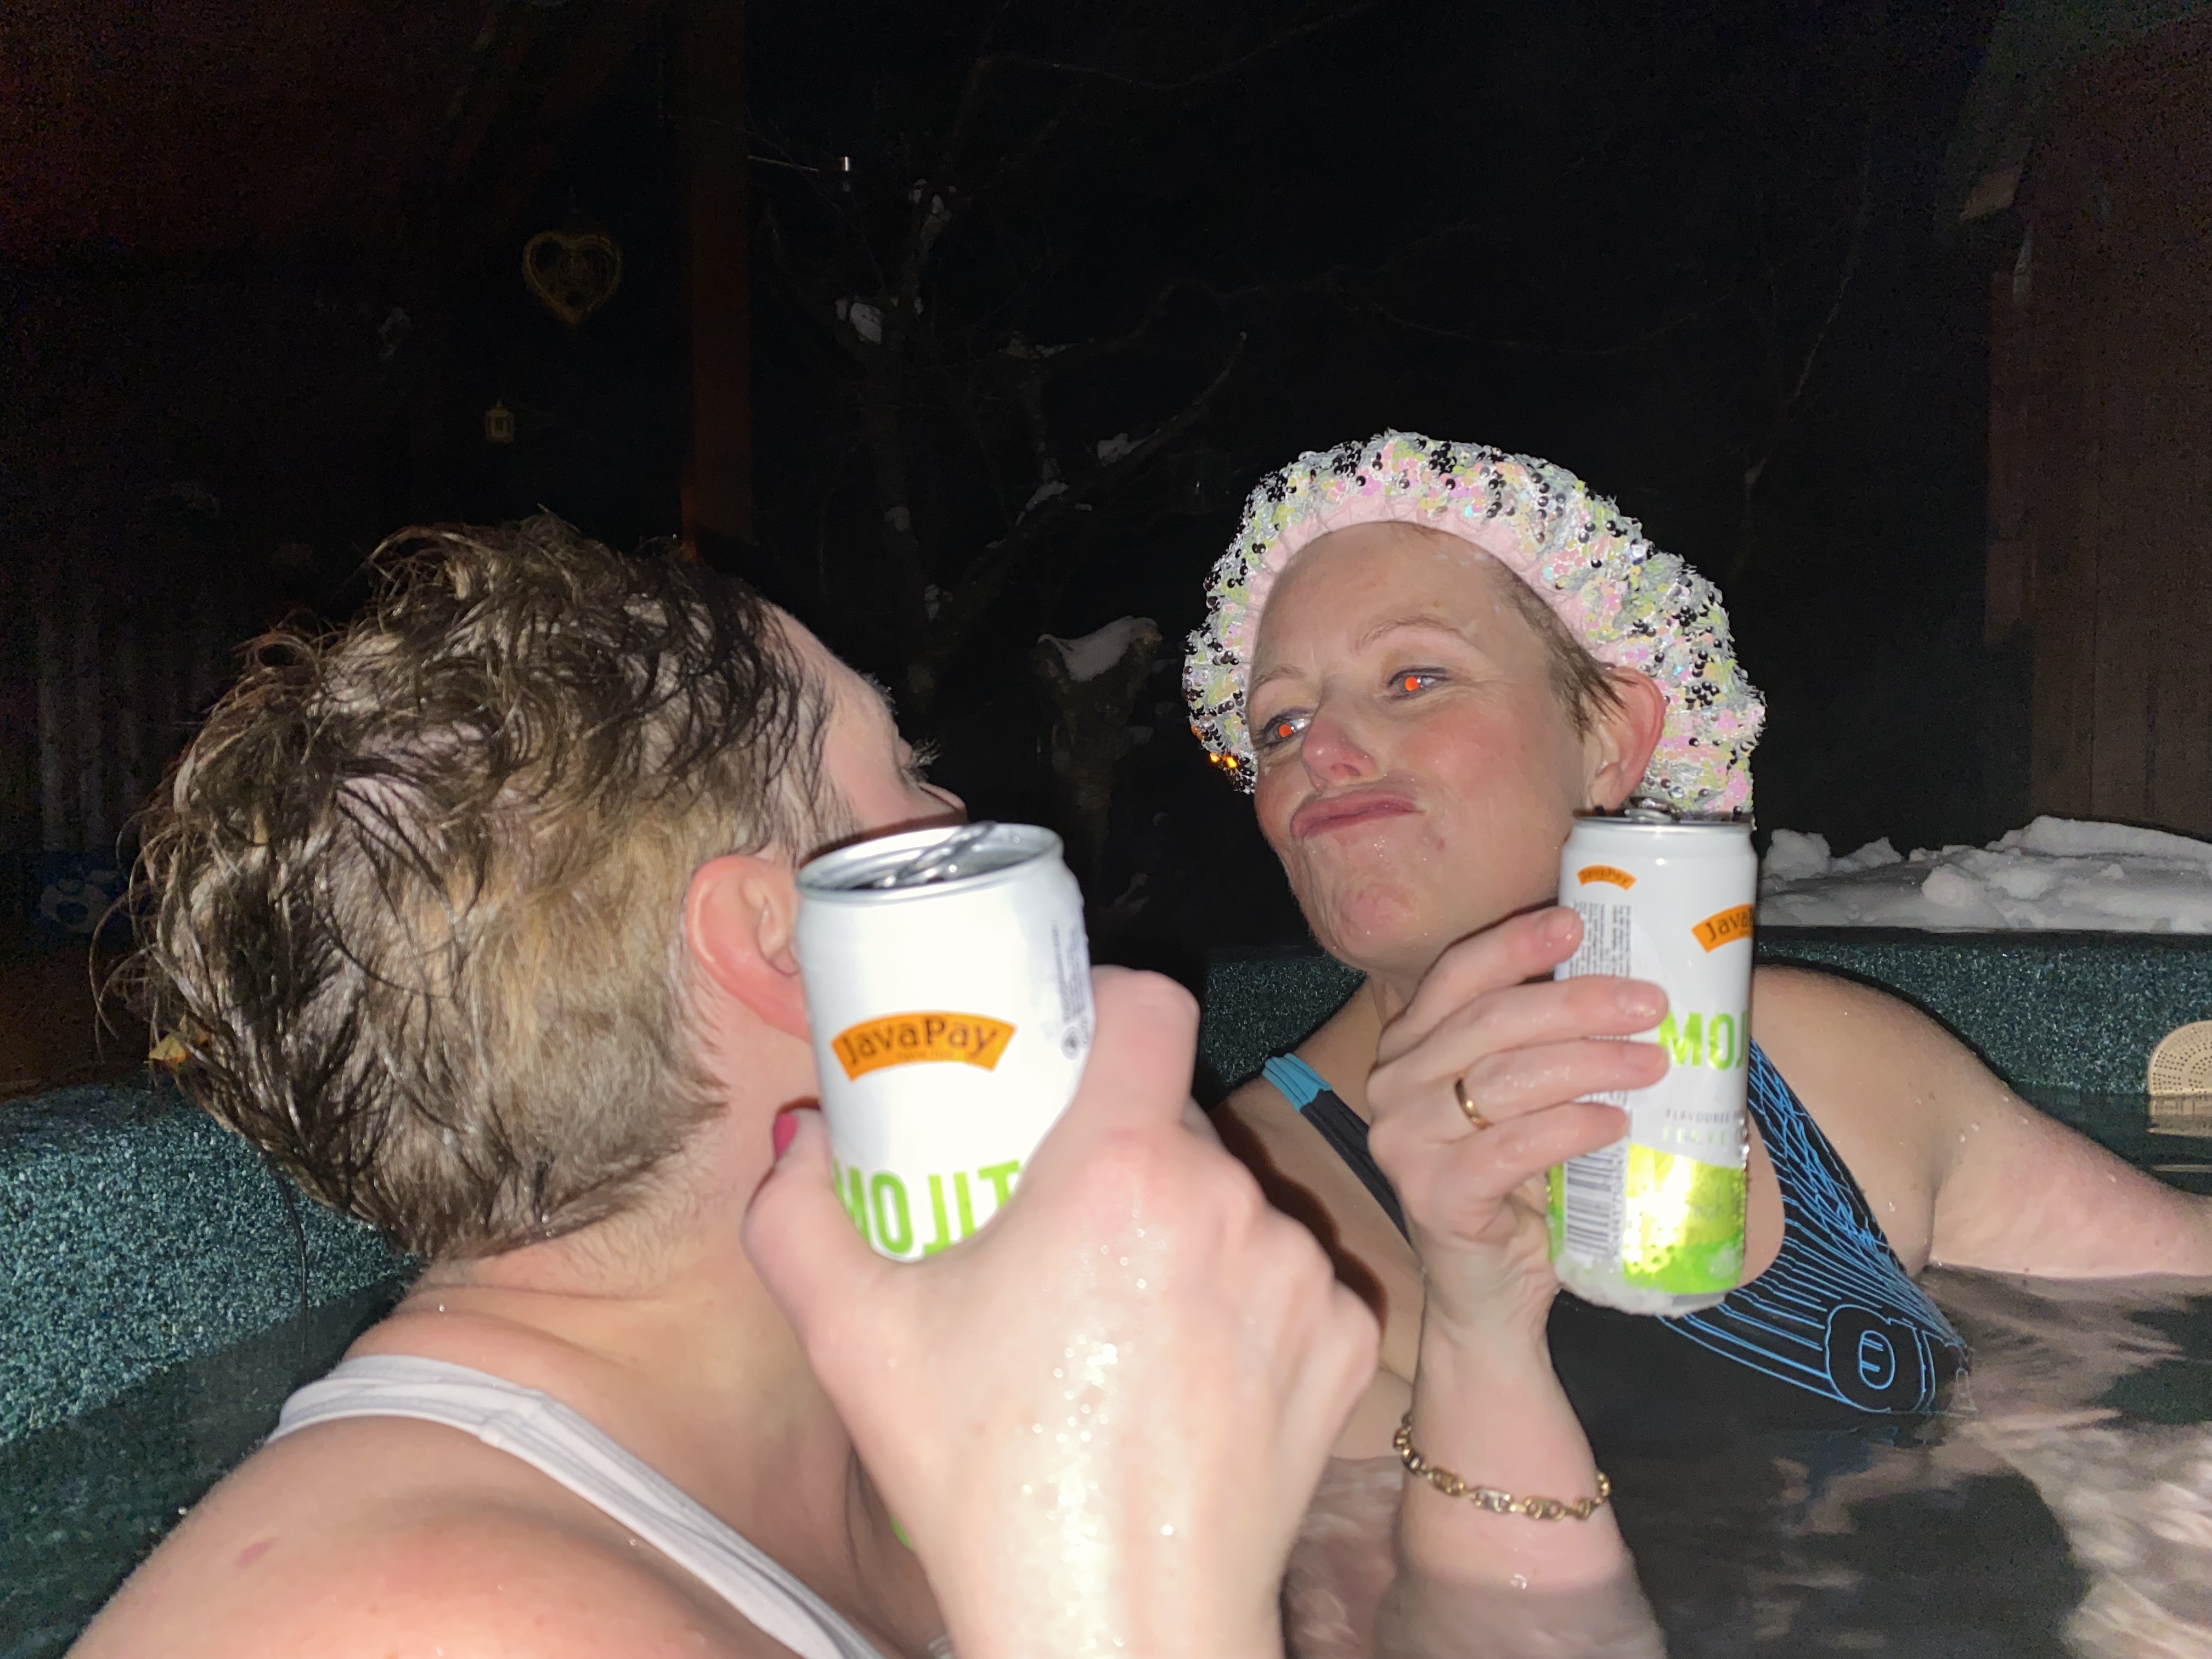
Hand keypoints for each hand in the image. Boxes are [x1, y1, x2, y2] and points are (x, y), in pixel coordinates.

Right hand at [744, 967, 1380, 1658]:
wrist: (1115, 1625)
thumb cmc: (985, 1478)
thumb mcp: (853, 1339)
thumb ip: (795, 1214)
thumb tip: (794, 1141)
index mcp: (1121, 1170)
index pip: (1150, 1006)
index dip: (1104, 1010)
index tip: (1064, 1053)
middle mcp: (1230, 1200)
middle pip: (1173, 1118)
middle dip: (1115, 1150)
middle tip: (1052, 1223)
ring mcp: (1300, 1272)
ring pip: (1230, 1200)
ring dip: (1179, 1230)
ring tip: (1114, 1319)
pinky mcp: (1344, 1340)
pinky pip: (1287, 1278)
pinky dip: (1240, 1304)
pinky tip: (1184, 1374)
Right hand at [1366, 907, 1664, 1340]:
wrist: (1489, 1294)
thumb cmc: (1514, 1185)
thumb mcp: (1521, 1100)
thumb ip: (1540, 1045)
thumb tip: (1625, 983)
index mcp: (1409, 1046)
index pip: (1456, 976)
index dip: (1514, 945)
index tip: (1578, 922)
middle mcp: (1392, 1085)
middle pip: (1490, 1021)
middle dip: (1577, 1003)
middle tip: (1650, 1002)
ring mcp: (1404, 1142)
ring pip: (1504, 1079)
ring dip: (1589, 1062)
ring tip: (1651, 1061)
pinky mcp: (1433, 1197)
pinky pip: (1510, 1147)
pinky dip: (1571, 1128)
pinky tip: (1616, 1122)